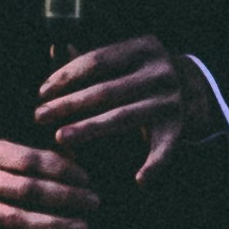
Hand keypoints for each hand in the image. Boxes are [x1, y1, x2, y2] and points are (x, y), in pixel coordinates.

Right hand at [0, 133, 99, 228]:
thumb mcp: (10, 155)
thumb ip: (41, 156)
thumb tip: (75, 157)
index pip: (30, 159)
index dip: (62, 169)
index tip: (86, 179)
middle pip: (26, 189)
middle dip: (65, 196)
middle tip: (93, 202)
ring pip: (15, 217)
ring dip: (51, 225)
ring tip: (81, 228)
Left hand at [35, 37, 201, 181]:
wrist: (189, 87)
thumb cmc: (137, 73)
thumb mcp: (120, 59)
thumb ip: (88, 60)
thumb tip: (54, 50)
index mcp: (143, 47)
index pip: (97, 61)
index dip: (66, 76)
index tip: (42, 92)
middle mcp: (159, 73)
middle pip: (105, 91)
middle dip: (68, 104)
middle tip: (39, 116)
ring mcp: (170, 101)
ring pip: (123, 118)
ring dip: (90, 130)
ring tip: (60, 138)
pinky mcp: (177, 127)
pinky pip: (164, 149)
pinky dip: (154, 165)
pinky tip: (139, 180)